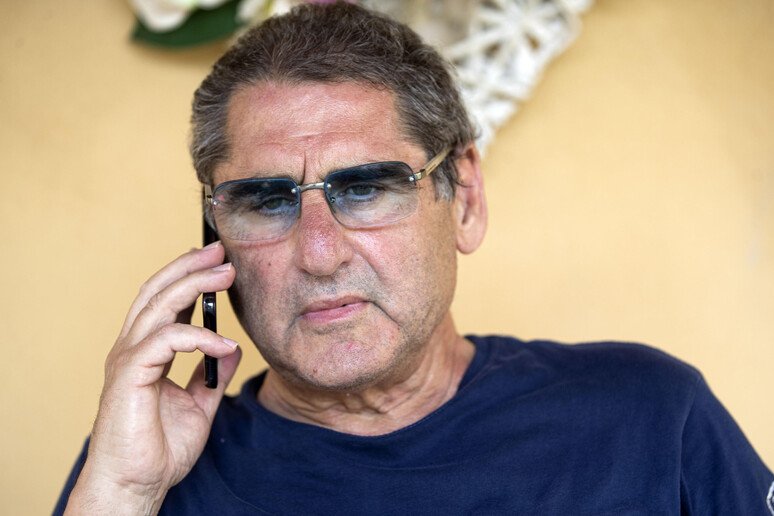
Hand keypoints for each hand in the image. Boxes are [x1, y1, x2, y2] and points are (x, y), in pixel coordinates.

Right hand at [66, 242, 240, 514]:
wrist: (137, 485)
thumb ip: (210, 376)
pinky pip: (167, 341)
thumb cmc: (159, 449)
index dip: (188, 276)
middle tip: (221, 250)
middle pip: (157, 291)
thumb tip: (230, 350)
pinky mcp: (129, 375)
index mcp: (145, 352)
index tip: (217, 261)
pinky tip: (223, 344)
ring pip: (158, 305)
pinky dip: (199, 337)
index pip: (163, 301)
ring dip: (194, 284)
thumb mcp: (198, 404)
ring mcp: (127, 359)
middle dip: (189, 266)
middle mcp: (132, 349)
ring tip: (226, 274)